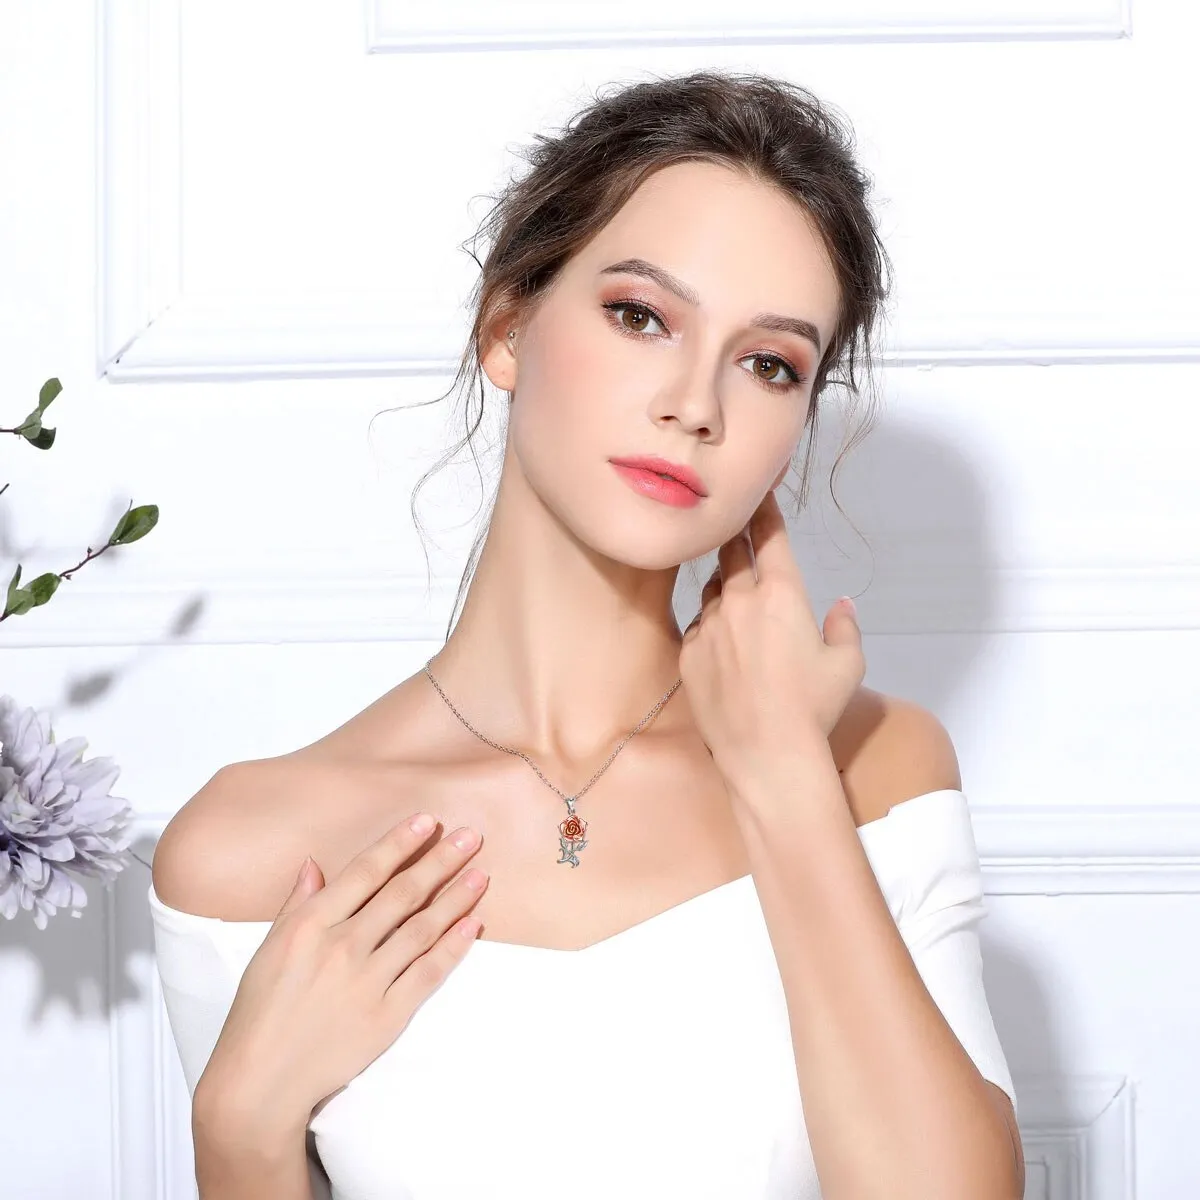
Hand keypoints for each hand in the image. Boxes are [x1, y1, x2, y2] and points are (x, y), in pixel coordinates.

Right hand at [196, 816, 488, 1128]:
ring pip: (422, 929)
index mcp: (310, 925)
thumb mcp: (269, 948)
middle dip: (441, 860)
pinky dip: (453, 948)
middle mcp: (341, 948)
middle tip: (472, 837)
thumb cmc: (260, 1012)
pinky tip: (472, 925)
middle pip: (402, 894)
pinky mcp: (386, 1016)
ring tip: (480, 875)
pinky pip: (427, 974)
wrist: (261, 1081)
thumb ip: (297, 903)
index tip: (427, 821)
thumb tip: (314, 863)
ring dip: (455, 898)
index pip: (365, 872)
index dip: (399, 843)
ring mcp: (366, 982)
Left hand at [679, 488, 864, 775]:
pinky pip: (698, 627)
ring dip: (724, 589)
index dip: (763, 511)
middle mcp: (740, 601)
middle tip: (735, 530)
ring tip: (737, 603)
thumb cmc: (814, 708)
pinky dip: (710, 627)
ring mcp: (708, 627)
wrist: (766, 754)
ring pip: (712, 591)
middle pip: (731, 553)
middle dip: (735, 538)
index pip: (769, 537)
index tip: (758, 493)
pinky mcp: (688, 654)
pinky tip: (723, 645)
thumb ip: (844, 627)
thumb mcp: (847, 665)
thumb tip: (840, 605)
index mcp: (782, 595)